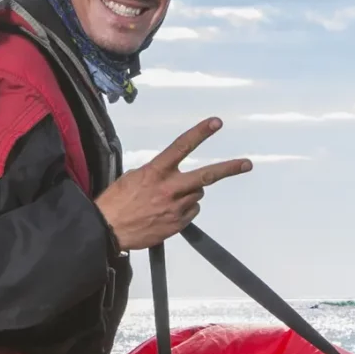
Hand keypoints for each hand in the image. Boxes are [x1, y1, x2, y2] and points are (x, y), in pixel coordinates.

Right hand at [95, 118, 252, 252]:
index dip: (200, 133)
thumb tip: (168, 174)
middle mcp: (169, 188)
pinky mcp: (177, 224)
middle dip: (229, 168)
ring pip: (197, 194)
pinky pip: (191, 212)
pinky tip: (167, 212)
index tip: (216, 123)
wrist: (107, 230)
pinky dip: (185, 209)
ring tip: (170, 198)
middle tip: (247, 164)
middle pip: (207, 176)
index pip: (182, 146)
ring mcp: (176, 208)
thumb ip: (155, 172)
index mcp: (156, 172)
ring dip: (190, 193)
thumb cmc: (115, 202)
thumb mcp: (132, 177)